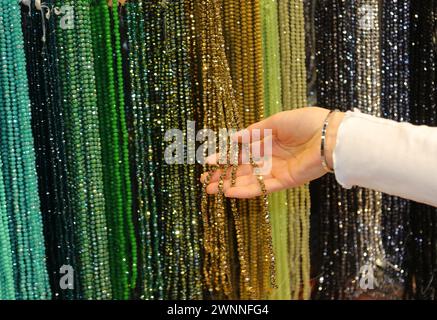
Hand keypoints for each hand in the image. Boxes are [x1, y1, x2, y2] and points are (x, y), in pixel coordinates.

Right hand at [200, 107, 344, 197]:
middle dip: (222, 175)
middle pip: (241, 169)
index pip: (241, 151)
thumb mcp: (276, 121)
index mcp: (267, 141)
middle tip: (204, 180)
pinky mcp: (284, 181)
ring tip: (209, 189)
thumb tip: (234, 138)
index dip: (225, 157)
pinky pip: (262, 188)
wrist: (330, 135)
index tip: (209, 160)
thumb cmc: (306, 122)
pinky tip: (228, 192)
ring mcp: (276, 171)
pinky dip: (245, 191)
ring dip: (228, 185)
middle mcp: (269, 157)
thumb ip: (254, 132)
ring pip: (247, 181)